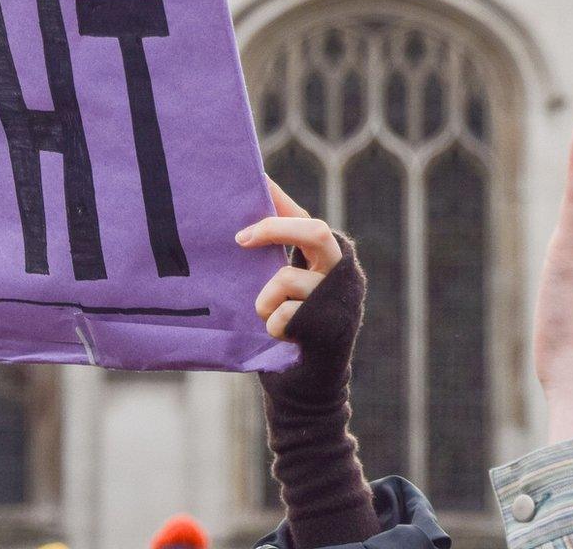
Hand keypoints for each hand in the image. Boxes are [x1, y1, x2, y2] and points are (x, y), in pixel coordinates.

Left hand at [244, 178, 378, 547]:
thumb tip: (231, 221)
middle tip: (239, 239)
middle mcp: (342, 272)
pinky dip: (271, 326)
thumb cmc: (284, 335)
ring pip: (289, 278)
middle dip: (273, 230)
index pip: (301, 214)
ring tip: (261, 313)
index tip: (250, 177)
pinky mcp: (333, 328)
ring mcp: (341, 301)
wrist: (305, 396)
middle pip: (313, 229)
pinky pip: (284, 315)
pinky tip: (276, 338)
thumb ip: (266, 258)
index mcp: (326, 257)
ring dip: (264, 297)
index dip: (276, 197)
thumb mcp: (274, 289)